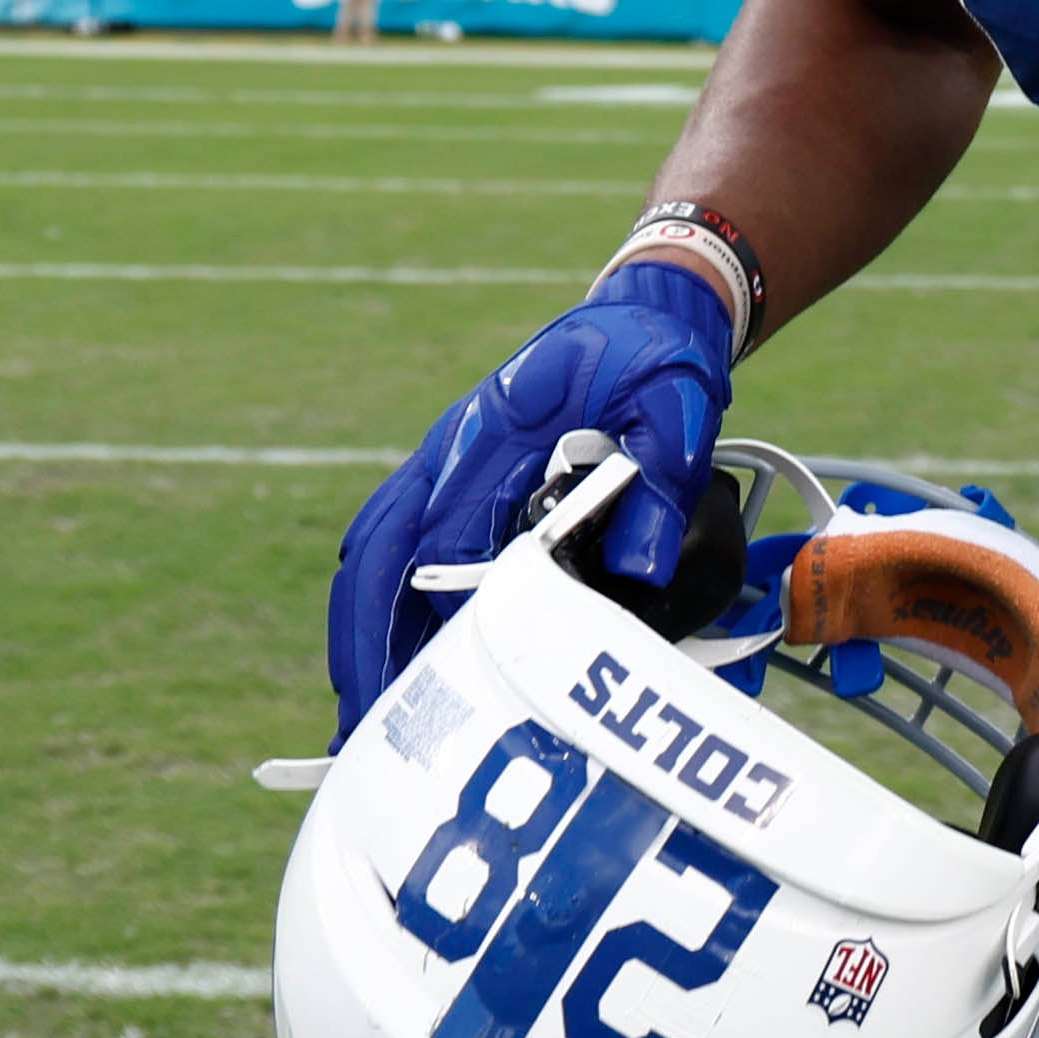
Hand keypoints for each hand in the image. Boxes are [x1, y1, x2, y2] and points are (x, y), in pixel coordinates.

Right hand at [322, 257, 736, 738]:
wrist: (641, 314)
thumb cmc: (655, 359)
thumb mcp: (678, 403)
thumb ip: (662, 476)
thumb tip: (640, 571)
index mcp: (496, 428)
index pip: (451, 532)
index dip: (449, 609)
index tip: (451, 679)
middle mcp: (450, 448)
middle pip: (383, 549)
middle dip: (368, 637)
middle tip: (366, 722)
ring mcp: (441, 464)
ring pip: (371, 552)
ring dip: (360, 632)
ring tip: (360, 719)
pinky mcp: (448, 482)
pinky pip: (391, 546)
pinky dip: (375, 608)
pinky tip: (383, 667)